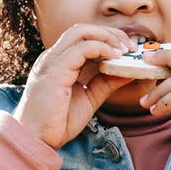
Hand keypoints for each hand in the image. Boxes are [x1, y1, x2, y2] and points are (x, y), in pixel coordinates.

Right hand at [14, 24, 135, 148]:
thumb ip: (106, 83)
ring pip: (81, 32)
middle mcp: (54, 57)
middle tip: (132, 47)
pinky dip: (101, 48)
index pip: (85, 38)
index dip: (109, 38)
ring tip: (125, 51)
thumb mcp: (90, 98)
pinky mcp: (55, 70)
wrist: (37, 140)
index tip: (129, 50)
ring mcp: (52, 61)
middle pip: (84, 29)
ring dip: (107, 37)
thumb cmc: (58, 122)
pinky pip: (80, 49)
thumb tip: (129, 71)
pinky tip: (115, 57)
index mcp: (60, 62)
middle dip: (111, 33)